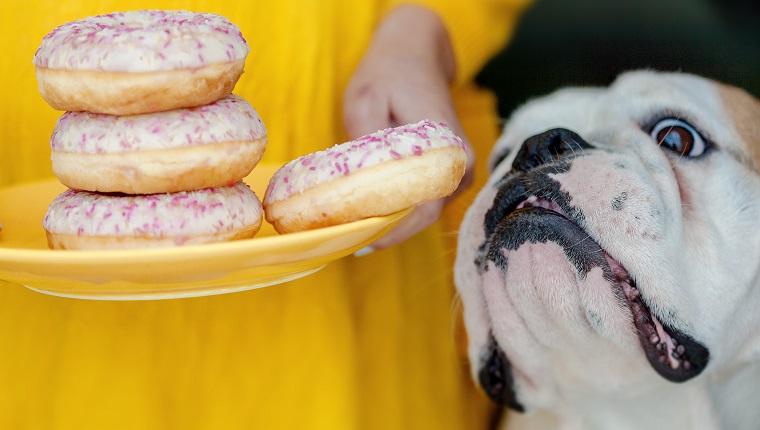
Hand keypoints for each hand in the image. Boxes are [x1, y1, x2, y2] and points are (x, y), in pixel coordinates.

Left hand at [343, 5, 474, 251]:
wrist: (414, 54)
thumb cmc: (388, 74)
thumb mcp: (365, 101)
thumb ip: (367, 144)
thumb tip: (357, 189)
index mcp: (446, 148)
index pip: (423, 208)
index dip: (391, 230)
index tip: (359, 240)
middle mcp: (461, 165)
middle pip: (424, 216)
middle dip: (386, 230)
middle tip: (347, 239)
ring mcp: (460, 171)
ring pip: (424, 212)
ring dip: (392, 222)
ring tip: (354, 227)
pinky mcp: (451, 174)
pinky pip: (425, 201)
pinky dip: (399, 209)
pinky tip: (371, 211)